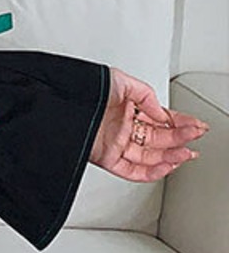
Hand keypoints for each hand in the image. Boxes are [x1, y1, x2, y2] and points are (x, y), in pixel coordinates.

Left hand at [89, 66, 208, 181]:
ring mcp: (113, 142)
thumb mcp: (119, 80)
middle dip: (180, 138)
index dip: (179, 123)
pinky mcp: (104, 157)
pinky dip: (151, 172)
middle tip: (196, 136)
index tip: (196, 125)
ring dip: (171, 156)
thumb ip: (145, 96)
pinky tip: (168, 166)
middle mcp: (119, 126)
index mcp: (123, 108)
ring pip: (148, 156)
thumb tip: (163, 114)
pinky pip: (131, 171)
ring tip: (188, 152)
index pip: (157, 118)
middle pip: (157, 138)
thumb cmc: (81, 86)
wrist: (57, 100)